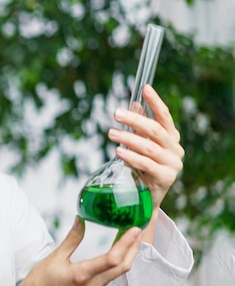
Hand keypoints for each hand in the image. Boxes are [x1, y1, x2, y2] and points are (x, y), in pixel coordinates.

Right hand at [0, 216, 142, 285]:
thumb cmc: (39, 283)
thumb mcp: (54, 257)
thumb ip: (71, 239)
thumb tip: (81, 220)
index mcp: (82, 275)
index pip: (112, 259)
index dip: (126, 243)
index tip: (134, 229)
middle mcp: (91, 285)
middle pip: (122, 267)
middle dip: (133, 248)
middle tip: (138, 230)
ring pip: (118, 273)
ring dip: (127, 256)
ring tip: (131, 239)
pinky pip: (110, 277)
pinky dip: (117, 263)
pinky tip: (116, 253)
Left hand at [108, 84, 184, 209]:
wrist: (145, 198)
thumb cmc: (142, 167)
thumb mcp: (140, 144)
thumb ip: (139, 126)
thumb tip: (134, 104)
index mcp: (171, 138)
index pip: (164, 117)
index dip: (155, 102)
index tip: (145, 88)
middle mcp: (175, 149)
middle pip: (155, 130)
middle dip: (135, 120)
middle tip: (116, 114)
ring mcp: (172, 164)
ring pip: (149, 147)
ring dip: (128, 138)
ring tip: (111, 133)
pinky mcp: (165, 178)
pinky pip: (146, 164)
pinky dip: (131, 157)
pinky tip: (119, 151)